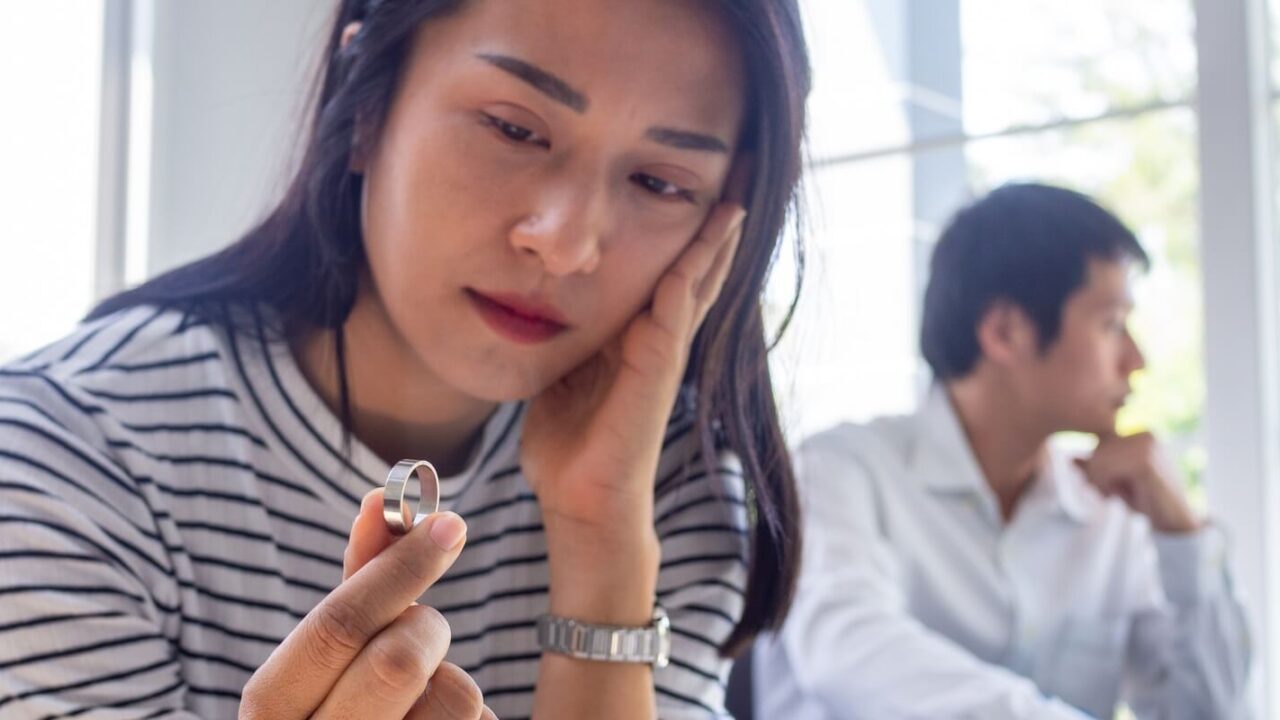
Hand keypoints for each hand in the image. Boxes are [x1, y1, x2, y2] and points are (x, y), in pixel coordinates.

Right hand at [239, 490, 495, 719]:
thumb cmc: (351, 709)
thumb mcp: (339, 655)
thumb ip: (360, 581)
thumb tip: (381, 499)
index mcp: (268, 709)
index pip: (335, 626)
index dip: (398, 567)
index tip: (450, 524)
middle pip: (396, 659)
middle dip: (427, 628)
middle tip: (429, 632)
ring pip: (455, 693)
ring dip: (455, 681)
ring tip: (423, 705)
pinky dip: (472, 719)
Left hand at [520, 201, 745, 537]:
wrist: (582, 500)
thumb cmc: (568, 447)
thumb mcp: (558, 374)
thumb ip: (562, 338)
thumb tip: (535, 306)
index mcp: (632, 336)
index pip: (666, 271)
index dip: (682, 229)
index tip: (696, 183)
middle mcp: (657, 336)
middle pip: (696, 265)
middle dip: (714, 218)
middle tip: (744, 164)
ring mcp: (665, 347)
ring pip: (700, 274)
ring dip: (720, 229)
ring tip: (745, 182)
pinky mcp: (661, 360)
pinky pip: (682, 298)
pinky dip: (699, 260)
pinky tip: (716, 224)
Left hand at [1073, 431, 1200, 533]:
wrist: (1176, 524)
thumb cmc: (1144, 503)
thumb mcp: (1113, 481)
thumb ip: (1094, 466)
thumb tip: (1069, 456)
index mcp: (1141, 434)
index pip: (1098, 443)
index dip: (1100, 469)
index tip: (1119, 485)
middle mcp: (1145, 432)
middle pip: (1096, 450)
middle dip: (1100, 476)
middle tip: (1123, 492)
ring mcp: (1148, 442)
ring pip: (1097, 458)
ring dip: (1103, 482)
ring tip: (1126, 493)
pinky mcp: (1145, 458)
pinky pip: (1104, 467)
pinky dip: (1107, 485)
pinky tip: (1130, 494)